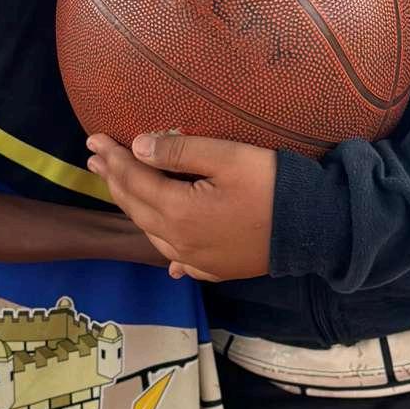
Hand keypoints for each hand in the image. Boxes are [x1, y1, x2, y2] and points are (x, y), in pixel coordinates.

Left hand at [85, 132, 275, 280]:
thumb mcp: (227, 156)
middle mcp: (180, 242)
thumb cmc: (272, 185)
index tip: (93, 139)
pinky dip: (162, 241)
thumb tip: (138, 146)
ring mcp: (197, 261)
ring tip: (119, 187)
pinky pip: (177, 257)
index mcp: (179, 212)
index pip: (135, 179)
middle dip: (114, 180)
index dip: (113, 158)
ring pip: (152, 232)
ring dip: (133, 206)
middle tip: (94, 159)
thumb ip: (179, 151)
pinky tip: (162, 242)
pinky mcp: (215, 269)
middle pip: (137, 207)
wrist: (316, 227)